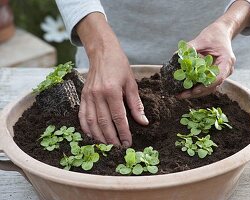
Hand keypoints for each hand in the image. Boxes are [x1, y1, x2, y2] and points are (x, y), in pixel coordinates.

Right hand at [77, 13, 148, 145]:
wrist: (102, 52)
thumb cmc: (119, 65)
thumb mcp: (131, 83)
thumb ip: (136, 104)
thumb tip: (143, 122)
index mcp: (112, 90)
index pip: (118, 117)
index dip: (123, 132)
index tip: (128, 143)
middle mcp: (97, 95)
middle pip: (104, 122)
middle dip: (111, 138)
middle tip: (118, 149)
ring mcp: (88, 96)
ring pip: (91, 122)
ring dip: (98, 137)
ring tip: (106, 147)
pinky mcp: (82, 96)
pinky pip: (82, 115)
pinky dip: (86, 128)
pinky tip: (91, 136)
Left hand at [178, 0, 249, 98]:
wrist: (222, 32)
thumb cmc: (214, 34)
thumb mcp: (202, 39)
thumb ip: (190, 47)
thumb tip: (176, 56)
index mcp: (227, 61)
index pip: (218, 78)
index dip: (206, 85)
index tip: (194, 90)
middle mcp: (226, 70)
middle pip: (212, 86)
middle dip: (196, 92)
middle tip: (181, 95)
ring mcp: (221, 73)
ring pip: (209, 88)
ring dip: (195, 92)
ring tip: (180, 95)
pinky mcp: (215, 74)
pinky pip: (206, 83)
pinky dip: (196, 86)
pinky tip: (184, 88)